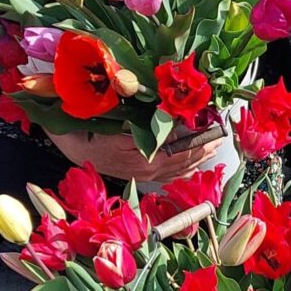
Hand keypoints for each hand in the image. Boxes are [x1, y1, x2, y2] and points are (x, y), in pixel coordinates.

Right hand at [43, 129, 224, 183]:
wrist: (70, 143)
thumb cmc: (92, 126)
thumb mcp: (119, 117)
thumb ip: (148, 119)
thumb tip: (175, 115)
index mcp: (144, 157)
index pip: (181, 148)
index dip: (200, 137)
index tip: (214, 126)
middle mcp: (146, 170)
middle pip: (183, 160)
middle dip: (203, 148)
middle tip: (220, 136)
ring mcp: (142, 174)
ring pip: (177, 169)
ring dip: (196, 158)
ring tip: (212, 147)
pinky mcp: (138, 174)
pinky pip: (167, 175)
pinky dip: (183, 168)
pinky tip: (192, 163)